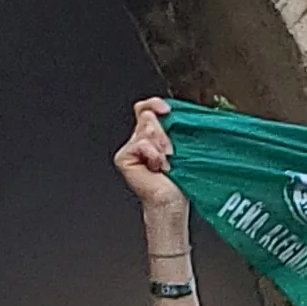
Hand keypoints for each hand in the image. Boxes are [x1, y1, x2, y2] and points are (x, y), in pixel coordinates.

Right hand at [115, 97, 185, 217]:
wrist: (172, 201)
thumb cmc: (181, 179)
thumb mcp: (182, 146)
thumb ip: (174, 127)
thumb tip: (171, 112)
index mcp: (154, 133)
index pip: (147, 107)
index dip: (155, 104)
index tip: (167, 110)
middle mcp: (141, 138)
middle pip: (148, 117)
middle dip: (165, 134)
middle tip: (170, 153)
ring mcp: (131, 148)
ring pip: (146, 129)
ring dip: (161, 146)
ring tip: (165, 163)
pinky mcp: (124, 158)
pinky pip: (140, 143)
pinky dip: (153, 154)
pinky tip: (157, 167)